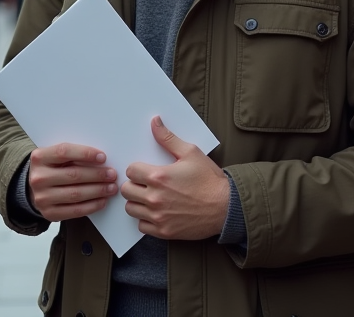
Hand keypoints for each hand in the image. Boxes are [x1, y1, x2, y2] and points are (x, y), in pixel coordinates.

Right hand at [27, 143, 117, 221]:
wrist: (34, 189)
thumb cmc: (52, 168)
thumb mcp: (55, 157)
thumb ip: (73, 155)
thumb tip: (101, 159)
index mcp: (39, 157)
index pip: (64, 152)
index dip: (85, 153)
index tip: (103, 157)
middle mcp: (38, 178)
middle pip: (73, 174)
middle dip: (96, 175)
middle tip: (112, 174)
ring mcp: (42, 197)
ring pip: (75, 194)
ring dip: (97, 191)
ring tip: (111, 188)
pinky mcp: (49, 213)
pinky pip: (74, 210)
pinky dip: (91, 206)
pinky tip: (102, 201)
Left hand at [121, 116, 229, 240]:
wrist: (227, 207)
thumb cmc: (210, 179)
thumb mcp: (191, 153)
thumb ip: (168, 138)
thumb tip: (154, 122)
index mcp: (159, 176)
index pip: (130, 171)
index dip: (137, 169)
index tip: (145, 171)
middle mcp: (155, 197)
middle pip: (126, 190)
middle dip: (134, 185)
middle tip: (146, 184)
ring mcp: (158, 216)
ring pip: (131, 209)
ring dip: (138, 202)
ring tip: (151, 198)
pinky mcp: (164, 231)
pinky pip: (141, 226)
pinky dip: (146, 220)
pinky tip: (157, 213)